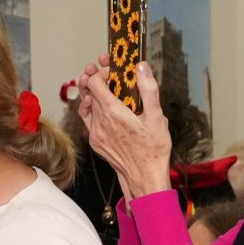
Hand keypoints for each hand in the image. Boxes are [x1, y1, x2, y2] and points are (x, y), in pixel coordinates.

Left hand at [71, 59, 172, 198]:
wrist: (144, 177)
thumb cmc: (153, 150)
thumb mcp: (157, 117)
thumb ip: (148, 90)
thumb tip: (141, 67)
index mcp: (113, 112)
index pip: (95, 82)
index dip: (102, 71)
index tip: (112, 69)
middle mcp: (100, 122)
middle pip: (89, 91)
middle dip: (97, 77)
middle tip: (105, 70)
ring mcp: (95, 133)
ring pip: (86, 105)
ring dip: (91, 92)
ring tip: (95, 83)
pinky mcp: (95, 142)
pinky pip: (87, 119)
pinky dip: (90, 108)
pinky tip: (97, 105)